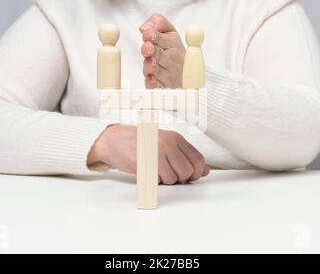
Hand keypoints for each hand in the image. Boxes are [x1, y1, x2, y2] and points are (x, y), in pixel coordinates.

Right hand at [87, 125, 209, 184]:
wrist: (114, 139)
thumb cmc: (141, 142)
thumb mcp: (166, 144)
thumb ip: (186, 156)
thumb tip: (206, 171)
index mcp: (175, 138)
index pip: (198, 160)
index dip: (196, 173)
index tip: (188, 176)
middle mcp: (167, 143)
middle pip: (187, 172)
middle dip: (180, 179)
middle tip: (169, 174)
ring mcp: (155, 152)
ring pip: (173, 179)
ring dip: (165, 181)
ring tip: (156, 172)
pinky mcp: (142, 162)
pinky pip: (156, 181)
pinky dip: (153, 181)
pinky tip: (147, 172)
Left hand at [140, 14, 185, 88]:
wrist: (186, 73)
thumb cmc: (172, 50)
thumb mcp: (169, 31)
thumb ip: (158, 23)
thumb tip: (144, 27)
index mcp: (171, 43)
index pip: (162, 38)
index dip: (155, 36)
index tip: (147, 34)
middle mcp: (170, 59)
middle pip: (160, 55)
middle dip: (153, 51)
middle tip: (146, 47)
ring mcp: (167, 74)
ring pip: (159, 71)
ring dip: (152, 67)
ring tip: (148, 64)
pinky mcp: (163, 86)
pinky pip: (158, 86)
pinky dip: (154, 84)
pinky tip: (150, 81)